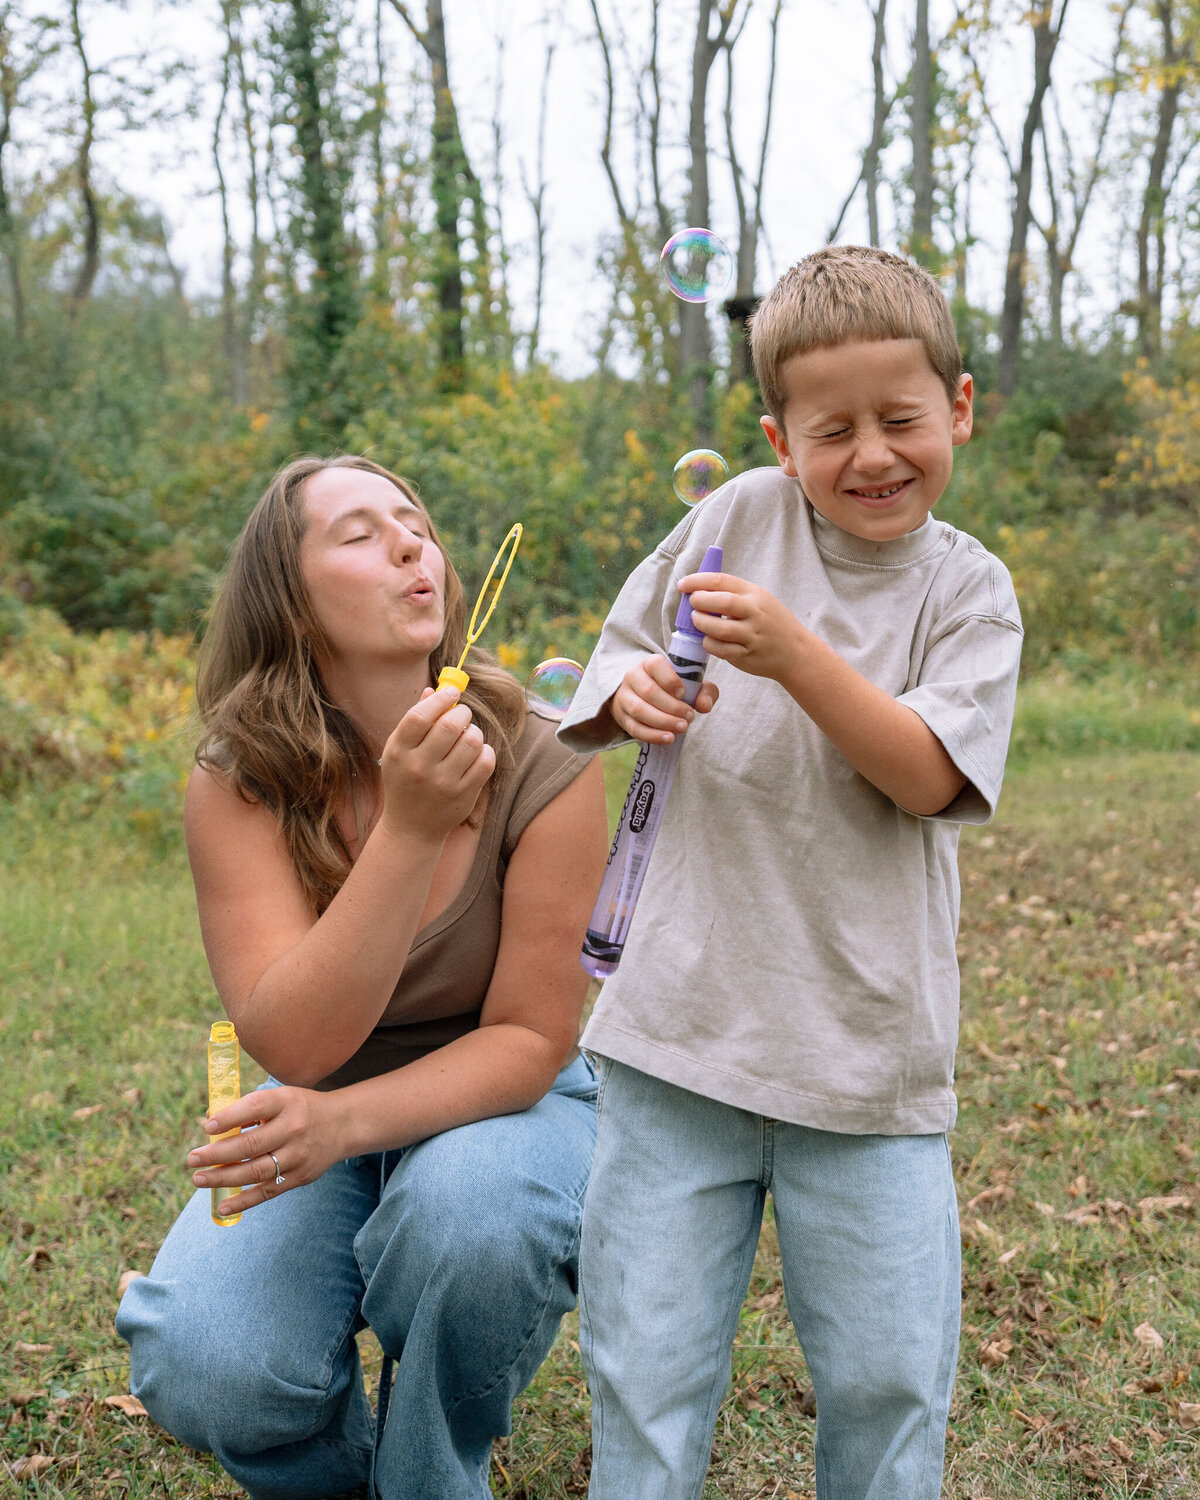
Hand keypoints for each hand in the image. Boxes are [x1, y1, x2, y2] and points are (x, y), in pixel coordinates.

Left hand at [187, 1085, 346, 1215]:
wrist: (342, 1125)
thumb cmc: (299, 1108)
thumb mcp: (279, 1098)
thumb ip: (247, 1109)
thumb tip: (209, 1121)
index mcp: (287, 1102)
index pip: (256, 1108)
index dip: (230, 1117)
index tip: (207, 1127)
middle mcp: (294, 1128)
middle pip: (251, 1145)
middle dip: (217, 1154)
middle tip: (192, 1159)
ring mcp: (298, 1155)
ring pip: (256, 1171)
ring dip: (223, 1177)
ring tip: (198, 1178)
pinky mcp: (300, 1177)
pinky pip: (268, 1191)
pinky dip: (243, 1201)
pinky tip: (221, 1206)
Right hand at [378, 685, 494, 841]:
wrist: (411, 828)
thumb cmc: (405, 780)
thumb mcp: (399, 750)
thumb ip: (415, 720)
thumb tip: (435, 691)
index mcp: (399, 752)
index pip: (420, 716)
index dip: (440, 699)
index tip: (451, 693)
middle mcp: (419, 768)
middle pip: (451, 725)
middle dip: (462, 712)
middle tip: (462, 714)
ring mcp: (443, 784)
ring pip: (473, 741)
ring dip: (474, 732)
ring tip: (467, 736)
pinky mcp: (464, 796)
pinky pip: (486, 761)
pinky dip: (485, 751)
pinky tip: (476, 753)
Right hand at [610, 654, 719, 744]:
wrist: (644, 697)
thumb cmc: (672, 688)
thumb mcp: (691, 684)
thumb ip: (704, 691)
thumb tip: (704, 706)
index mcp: (649, 663)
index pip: (655, 665)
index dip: (670, 680)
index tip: (683, 693)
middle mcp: (633, 677)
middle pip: (649, 691)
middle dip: (672, 707)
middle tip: (690, 717)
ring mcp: (625, 697)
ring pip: (639, 710)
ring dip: (663, 721)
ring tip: (682, 728)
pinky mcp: (623, 717)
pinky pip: (635, 728)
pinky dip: (653, 735)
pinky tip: (669, 738)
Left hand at [680, 572, 802, 681]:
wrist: (795, 652)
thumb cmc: (771, 623)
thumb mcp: (760, 600)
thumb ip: (734, 594)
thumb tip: (697, 589)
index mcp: (755, 594)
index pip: (722, 581)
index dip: (697, 581)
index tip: (683, 585)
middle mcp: (755, 613)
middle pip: (722, 602)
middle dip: (699, 601)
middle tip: (692, 604)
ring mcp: (752, 635)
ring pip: (719, 628)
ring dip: (701, 623)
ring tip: (697, 621)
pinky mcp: (747, 655)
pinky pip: (721, 650)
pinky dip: (709, 643)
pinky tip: (707, 640)